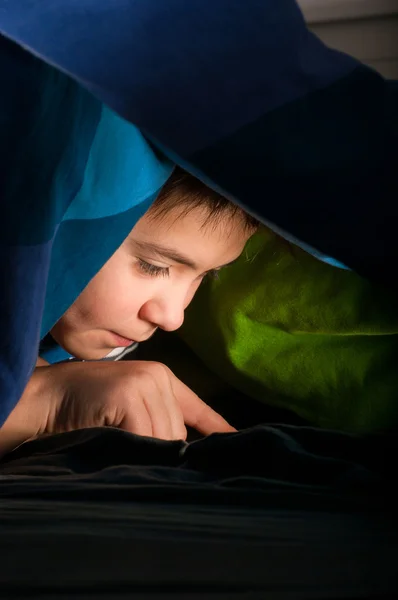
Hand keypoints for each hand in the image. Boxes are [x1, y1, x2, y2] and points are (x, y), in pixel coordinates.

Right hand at [0, 360, 234, 455]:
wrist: (50, 395)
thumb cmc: (88, 406)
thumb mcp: (129, 408)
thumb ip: (155, 421)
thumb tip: (183, 452)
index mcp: (162, 378)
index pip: (198, 407)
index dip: (217, 427)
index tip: (237, 441)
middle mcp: (158, 377)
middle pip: (178, 432)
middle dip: (165, 452)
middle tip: (140, 455)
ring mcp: (144, 383)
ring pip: (164, 437)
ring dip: (148, 453)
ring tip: (122, 447)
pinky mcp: (129, 394)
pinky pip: (144, 437)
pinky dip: (134, 448)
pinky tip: (115, 442)